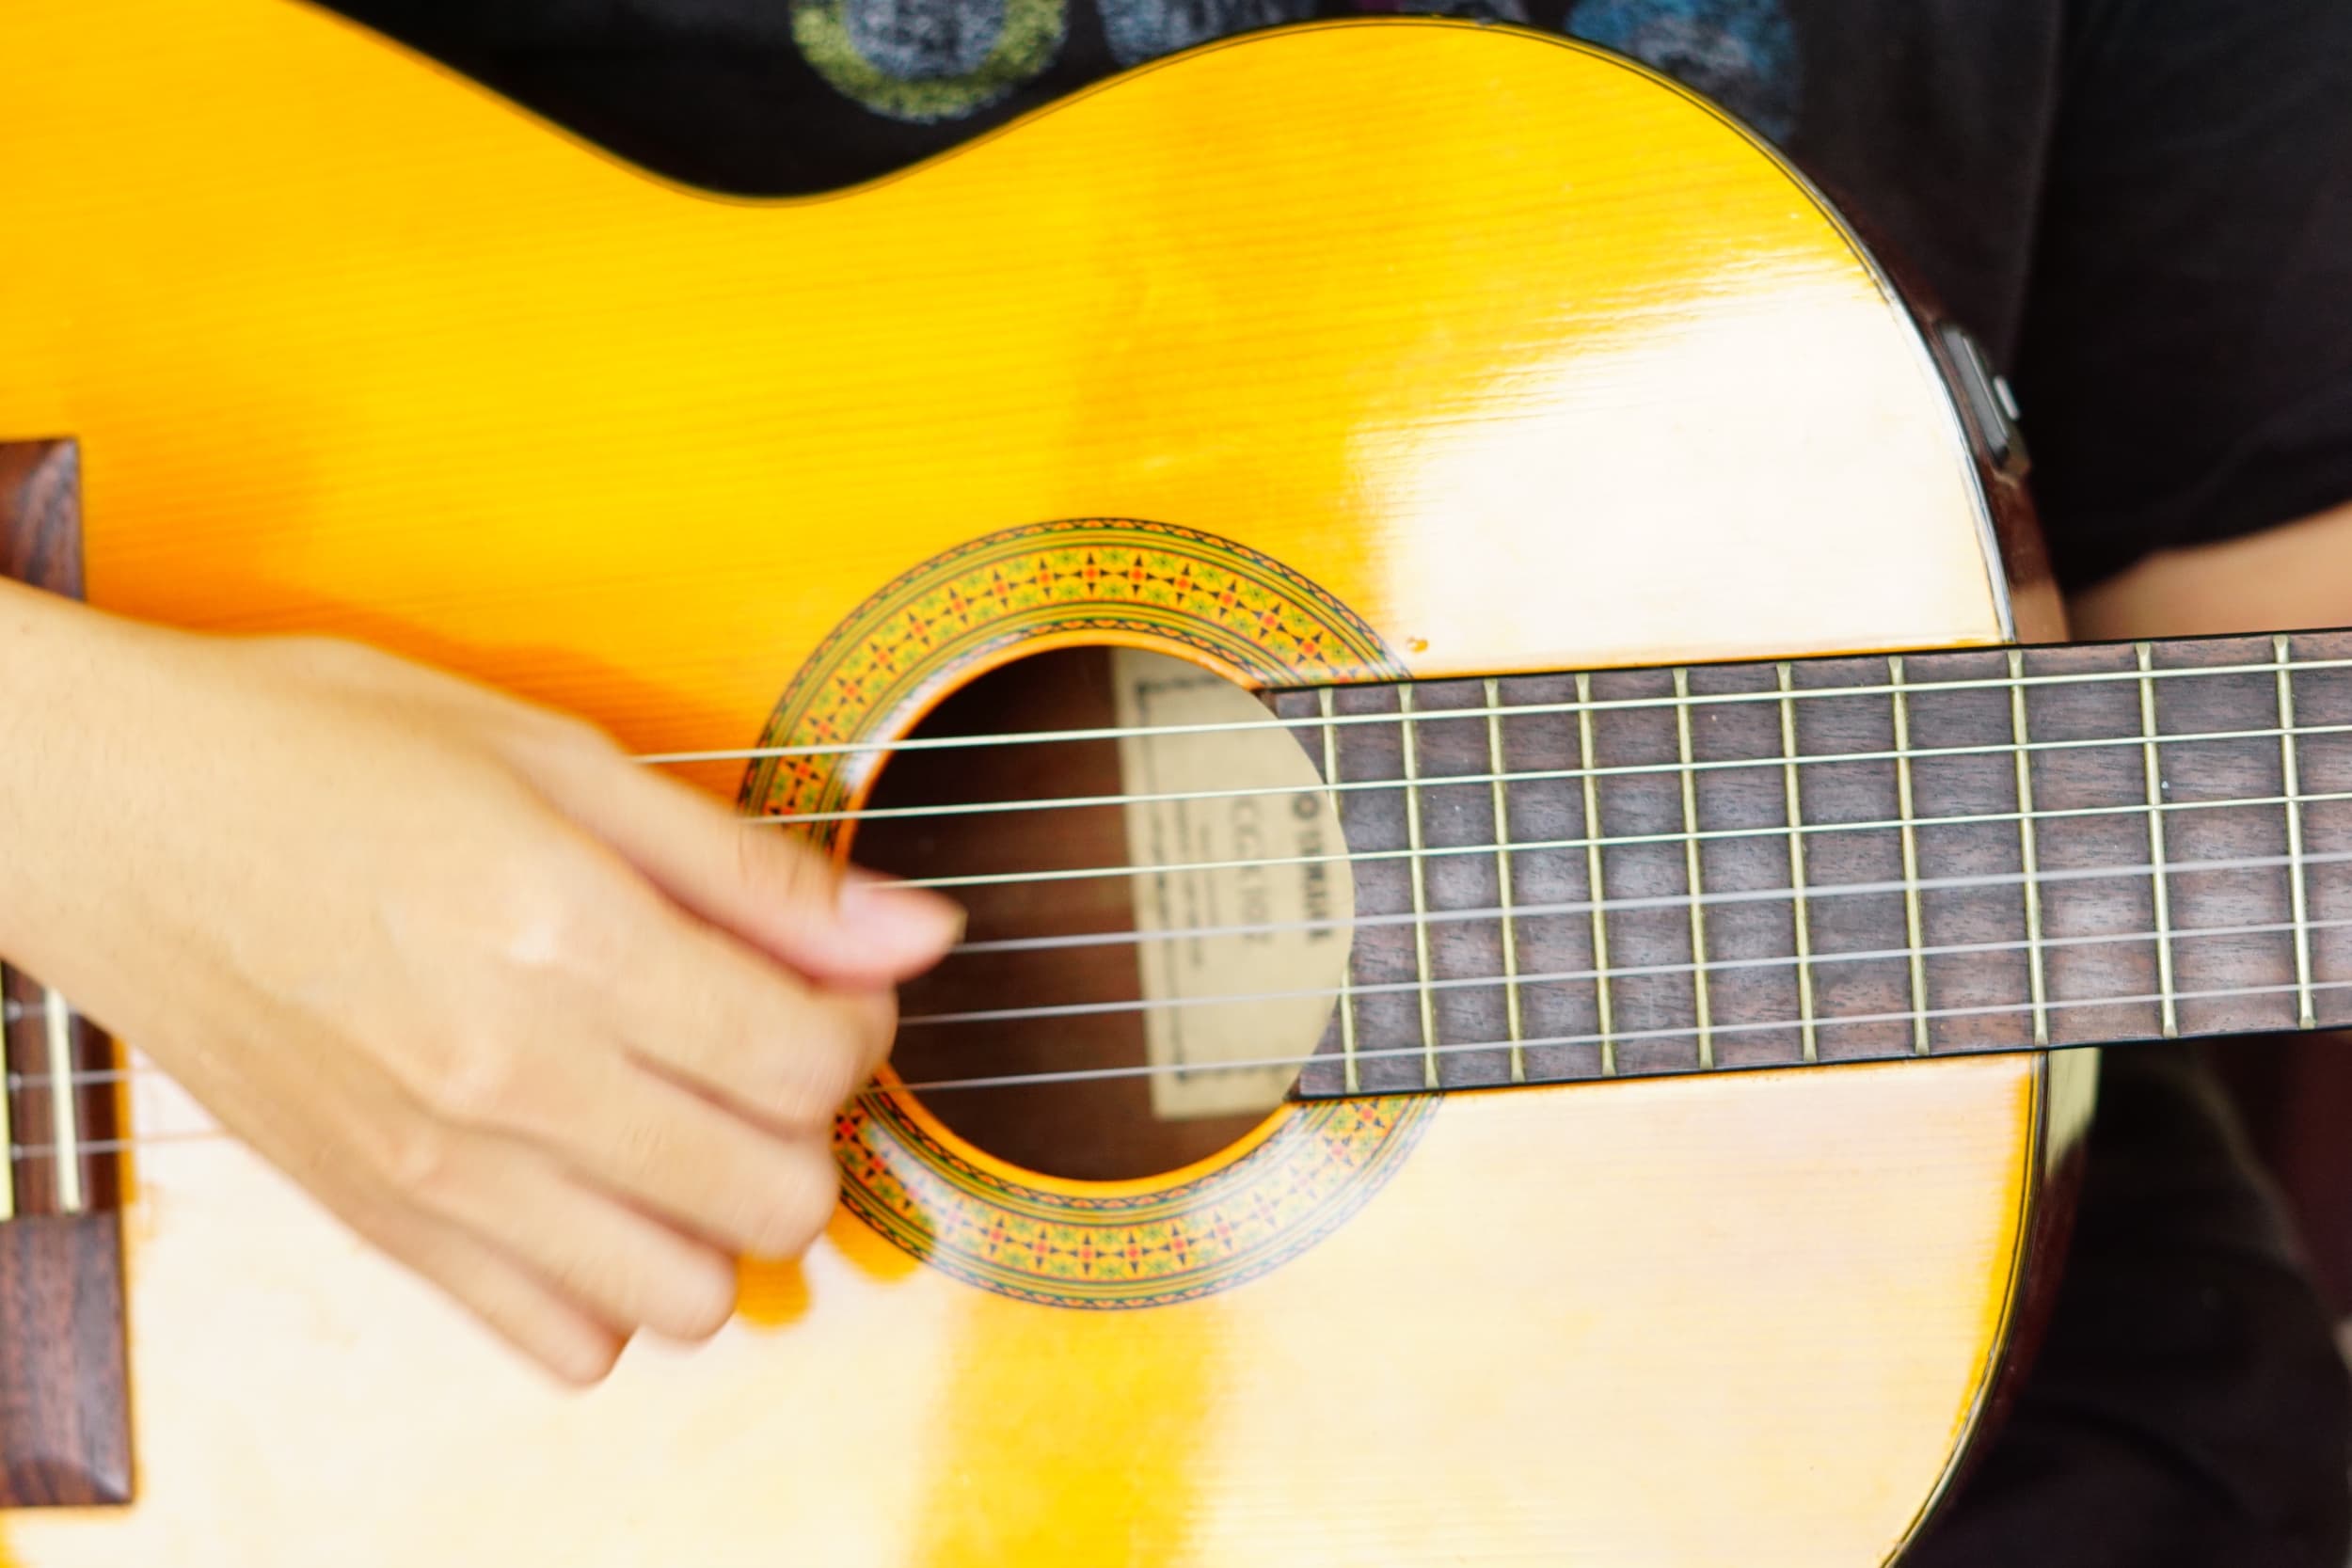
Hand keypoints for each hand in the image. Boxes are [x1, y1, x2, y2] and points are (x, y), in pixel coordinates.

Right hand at [0, 583, 959, 1381]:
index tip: (832, 982)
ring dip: (725, 1220)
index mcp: (568, 938)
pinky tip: (599, 1189)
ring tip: (688, 1124)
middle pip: (779, 1197)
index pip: (811, 1060)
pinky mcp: (384, 1227)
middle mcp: (510, 1079)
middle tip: (768, 1047)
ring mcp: (442, 1173)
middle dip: (814, 1125)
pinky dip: (614, 1291)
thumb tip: (921, 929)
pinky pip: (561, 1344)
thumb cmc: (322, 753)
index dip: (862, 1021)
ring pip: (690, 1299)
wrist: (113, 815)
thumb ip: (751, 866)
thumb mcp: (560, 758)